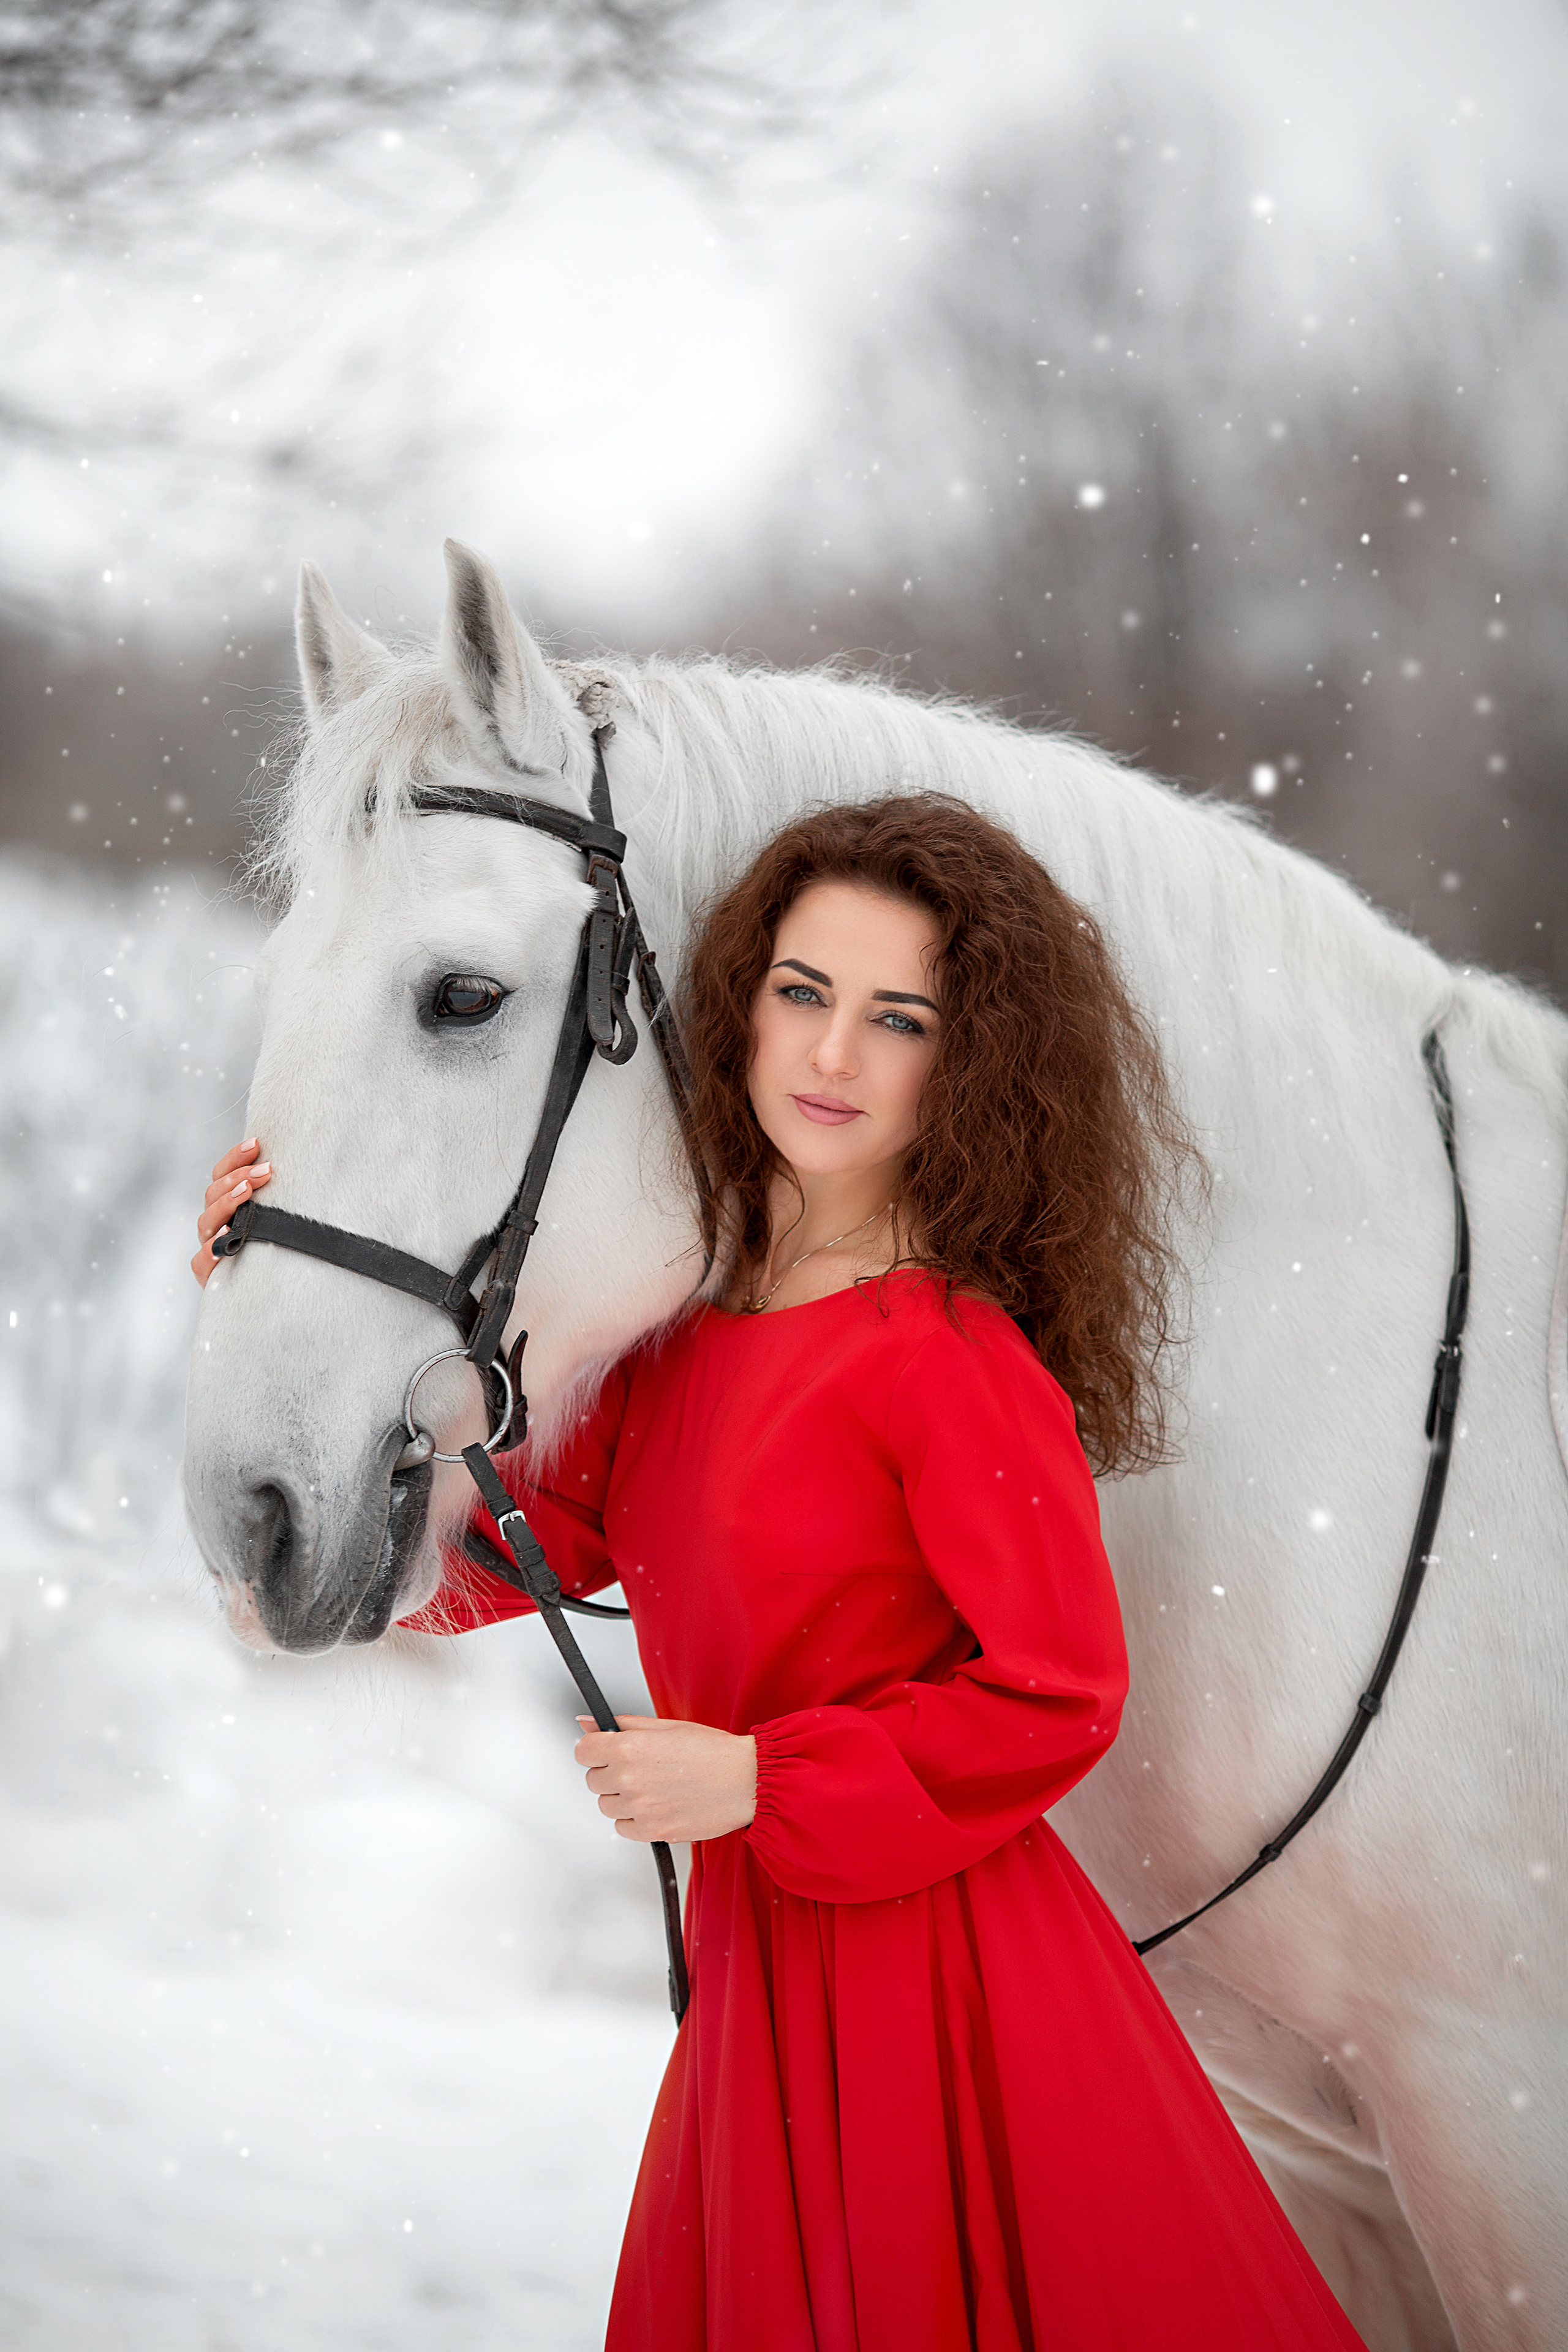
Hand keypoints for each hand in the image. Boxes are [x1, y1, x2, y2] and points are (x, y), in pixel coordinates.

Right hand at [192, 1139, 271, 1287]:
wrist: (275, 1294)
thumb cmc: (283, 1247)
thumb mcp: (282, 1217)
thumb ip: (281, 1195)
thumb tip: (303, 1164)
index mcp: (226, 1204)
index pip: (222, 1174)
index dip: (235, 1158)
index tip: (256, 1143)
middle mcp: (215, 1224)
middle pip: (213, 1194)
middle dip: (238, 1178)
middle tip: (264, 1171)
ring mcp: (211, 1248)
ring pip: (206, 1222)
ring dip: (226, 1204)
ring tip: (246, 1193)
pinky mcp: (211, 1277)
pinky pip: (201, 1264)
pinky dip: (209, 1253)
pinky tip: (223, 1242)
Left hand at [574, 1714, 757, 1844]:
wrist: (745, 1781)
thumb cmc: (712, 1752)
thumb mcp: (665, 1726)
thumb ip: (621, 1725)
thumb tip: (587, 1722)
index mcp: (629, 1747)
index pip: (582, 1751)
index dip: (595, 1750)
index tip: (605, 1751)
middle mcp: (629, 1779)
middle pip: (593, 1780)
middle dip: (611, 1773)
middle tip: (640, 1768)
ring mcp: (639, 1808)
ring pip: (606, 1806)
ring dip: (622, 1798)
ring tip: (653, 1787)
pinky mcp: (651, 1832)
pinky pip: (623, 1828)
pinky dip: (635, 1820)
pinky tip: (658, 1805)